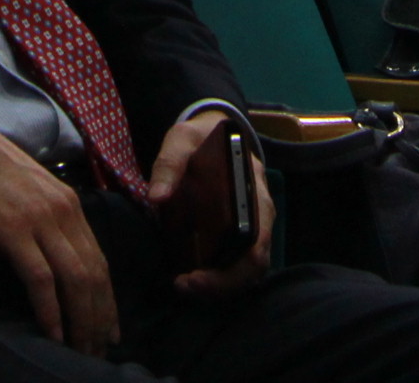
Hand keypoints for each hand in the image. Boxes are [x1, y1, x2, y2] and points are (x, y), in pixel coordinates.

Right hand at [0, 103, 117, 353]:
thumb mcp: (33, 193)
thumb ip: (49, 221)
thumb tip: (54, 257)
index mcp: (70, 205)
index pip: (99, 261)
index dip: (107, 300)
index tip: (110, 330)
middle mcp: (64, 213)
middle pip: (93, 275)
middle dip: (99, 318)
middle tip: (98, 351)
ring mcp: (41, 221)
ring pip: (75, 279)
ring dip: (81, 321)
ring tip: (81, 350)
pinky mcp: (15, 231)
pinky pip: (41, 279)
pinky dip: (51, 310)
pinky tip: (54, 333)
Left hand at [145, 109, 271, 297]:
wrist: (213, 132)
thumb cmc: (201, 137)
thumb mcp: (181, 139)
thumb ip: (169, 163)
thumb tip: (156, 198)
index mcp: (252, 189)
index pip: (255, 241)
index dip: (230, 269)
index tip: (192, 277)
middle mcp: (262, 212)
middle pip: (255, 264)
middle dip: (221, 285)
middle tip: (184, 287)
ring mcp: (255, 225)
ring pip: (250, 270)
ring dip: (220, 286)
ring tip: (185, 286)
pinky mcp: (242, 233)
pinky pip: (240, 264)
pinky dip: (220, 278)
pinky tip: (192, 278)